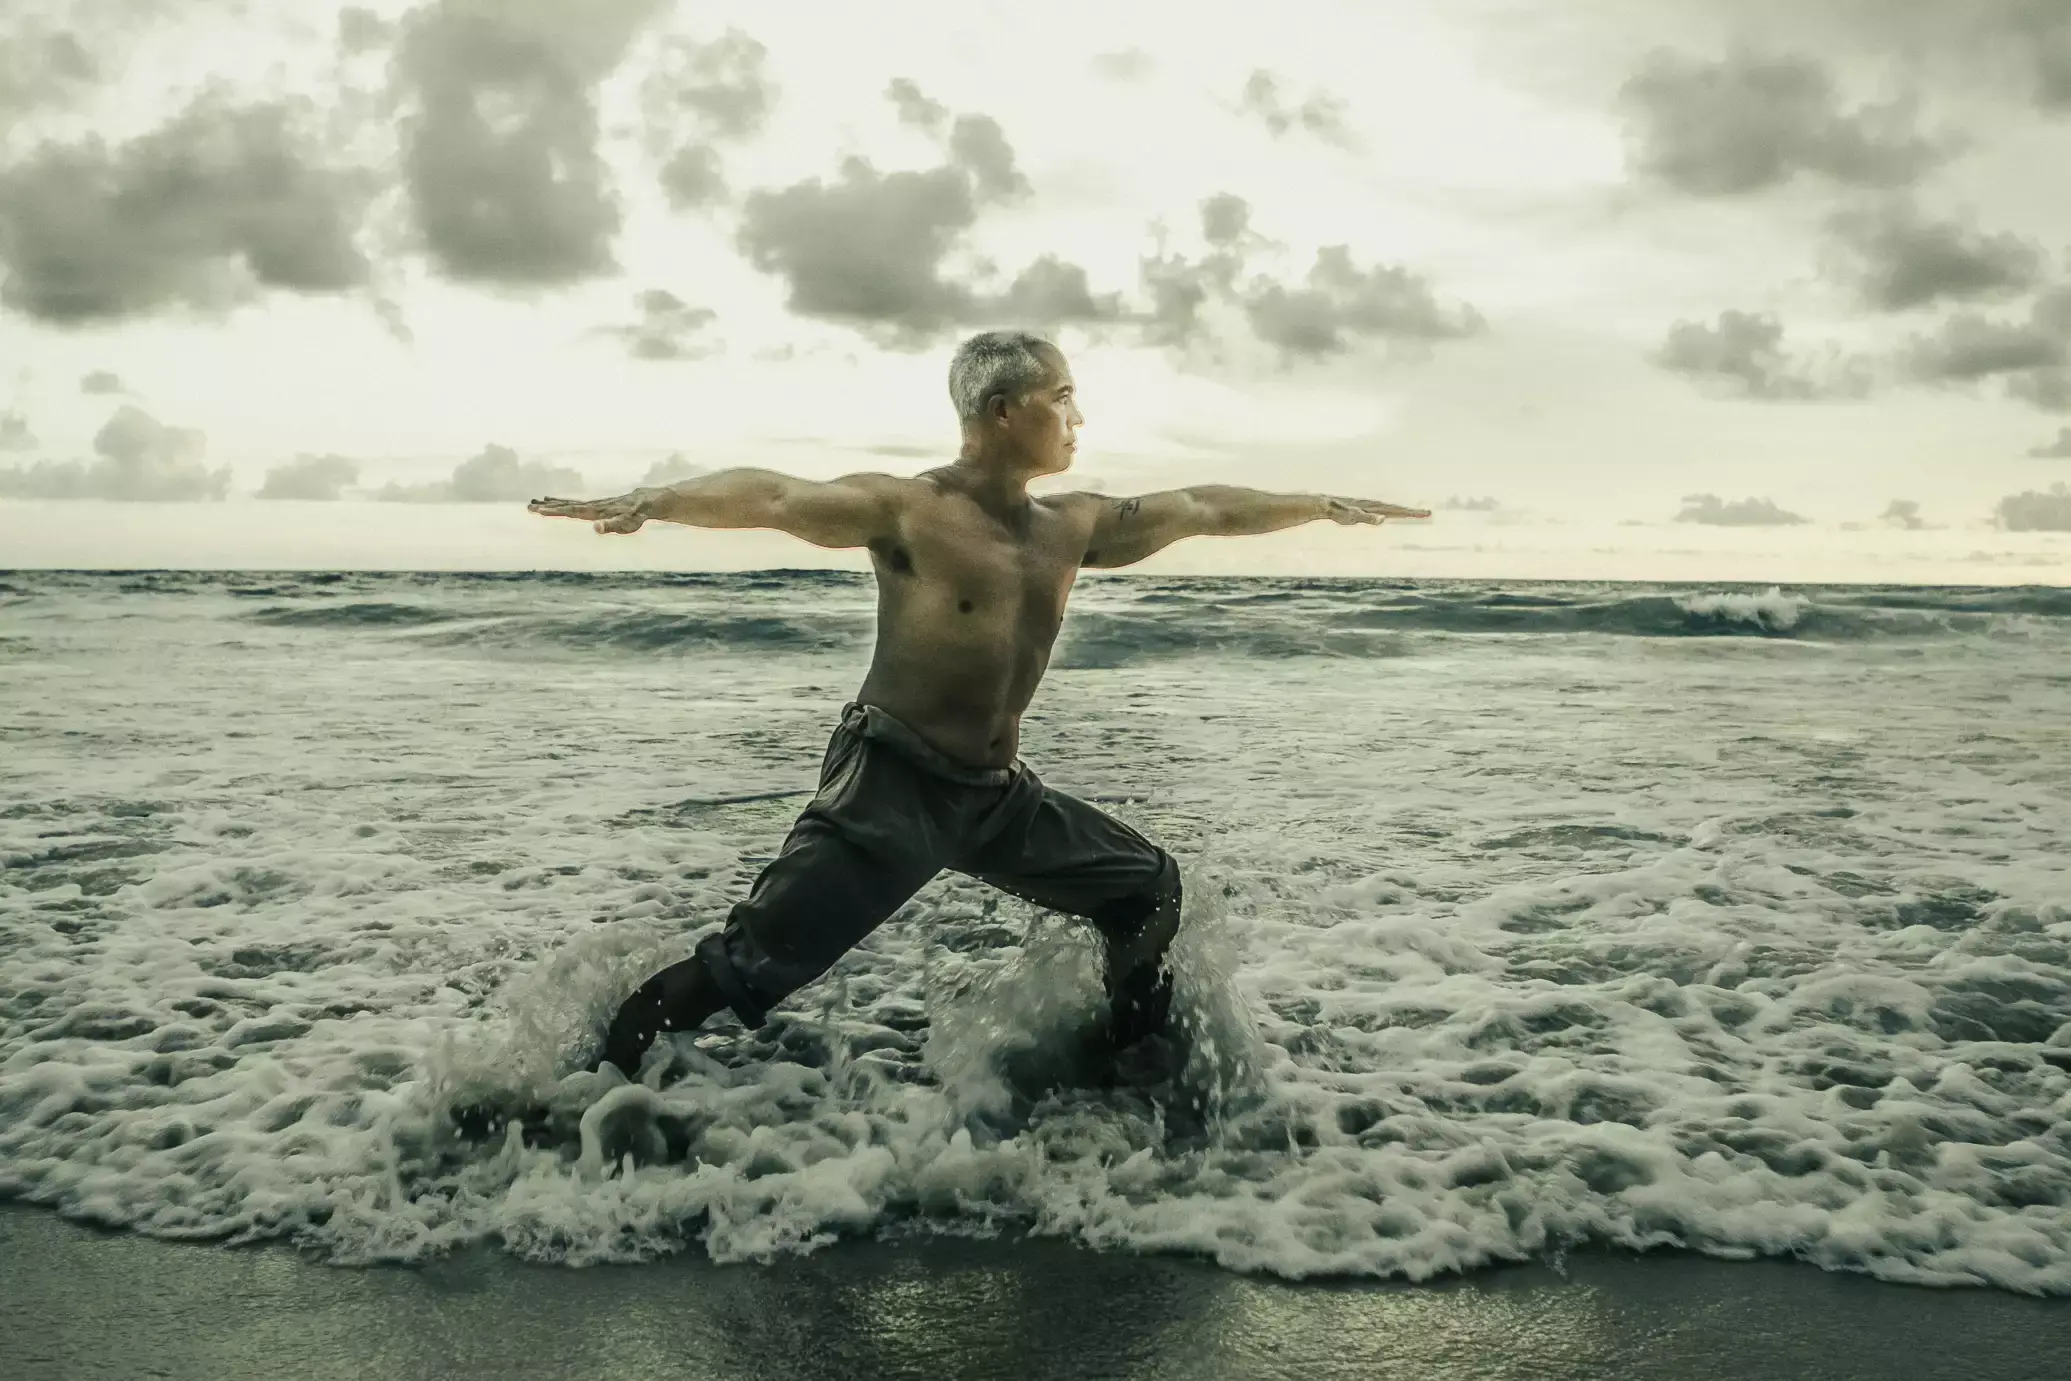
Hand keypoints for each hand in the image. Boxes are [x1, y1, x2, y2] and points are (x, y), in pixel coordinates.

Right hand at [528, 489, 652, 534]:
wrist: (647, 501)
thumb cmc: (638, 516)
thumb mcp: (628, 524)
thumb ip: (612, 526)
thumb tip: (595, 528)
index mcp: (596, 511)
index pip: (571, 511)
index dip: (555, 511)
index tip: (539, 509)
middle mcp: (592, 506)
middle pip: (566, 506)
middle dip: (547, 507)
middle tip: (528, 506)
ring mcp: (593, 505)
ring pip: (568, 504)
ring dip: (551, 504)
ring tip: (533, 502)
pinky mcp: (596, 506)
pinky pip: (574, 504)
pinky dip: (561, 502)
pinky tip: (553, 500)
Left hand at [1324, 497, 1431, 525]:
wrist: (1322, 504)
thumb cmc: (1336, 512)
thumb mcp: (1351, 516)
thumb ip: (1366, 518)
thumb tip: (1382, 519)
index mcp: (1375, 507)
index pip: (1396, 510)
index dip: (1410, 513)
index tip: (1425, 514)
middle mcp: (1374, 505)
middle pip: (1396, 509)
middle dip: (1411, 512)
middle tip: (1428, 513)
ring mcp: (1369, 507)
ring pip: (1389, 509)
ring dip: (1403, 511)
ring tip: (1416, 513)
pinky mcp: (1363, 510)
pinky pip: (1380, 511)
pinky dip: (1390, 512)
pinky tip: (1390, 515)